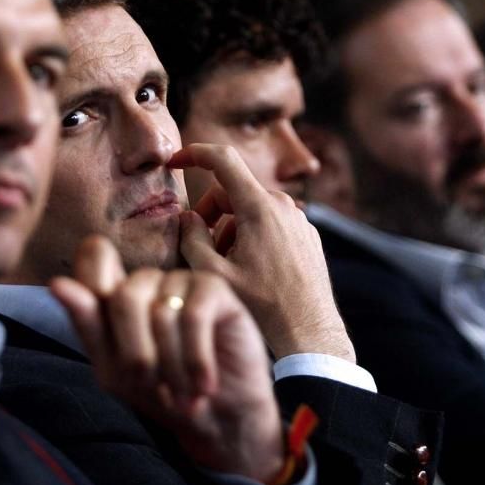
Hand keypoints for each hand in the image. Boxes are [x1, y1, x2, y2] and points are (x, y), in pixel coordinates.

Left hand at [51, 235, 283, 482]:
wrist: (219, 420)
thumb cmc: (162, 393)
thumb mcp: (114, 369)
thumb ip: (87, 325)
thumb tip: (57, 282)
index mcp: (116, 294)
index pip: (95, 256)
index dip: (92, 279)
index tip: (104, 321)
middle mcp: (148, 281)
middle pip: (123, 297)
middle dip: (136, 355)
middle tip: (153, 389)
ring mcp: (182, 280)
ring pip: (160, 313)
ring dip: (171, 367)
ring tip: (183, 396)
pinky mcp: (215, 289)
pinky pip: (194, 316)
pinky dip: (195, 359)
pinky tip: (203, 385)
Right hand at [169, 143, 355, 362]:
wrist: (309, 331)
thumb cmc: (262, 305)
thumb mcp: (214, 273)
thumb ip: (192, 238)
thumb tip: (187, 217)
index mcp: (259, 207)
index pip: (223, 160)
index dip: (194, 153)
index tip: (176, 161)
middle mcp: (283, 205)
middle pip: (234, 191)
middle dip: (211, 212)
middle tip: (200, 244)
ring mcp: (299, 219)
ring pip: (252, 208)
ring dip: (231, 227)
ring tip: (227, 264)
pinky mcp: (307, 234)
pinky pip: (272, 222)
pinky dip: (253, 235)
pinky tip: (250, 268)